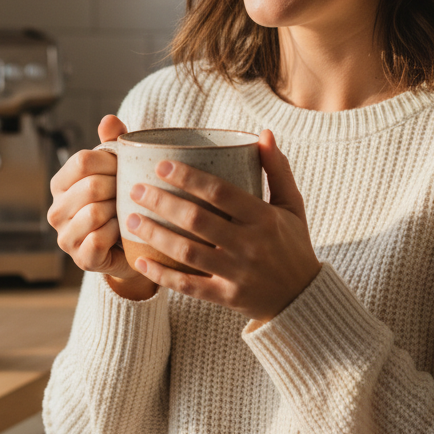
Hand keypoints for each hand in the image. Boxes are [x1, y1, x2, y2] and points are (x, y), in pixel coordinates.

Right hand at [47, 115, 156, 299]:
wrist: (133, 245)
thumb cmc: (122, 201)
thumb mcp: (117, 169)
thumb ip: (112, 143)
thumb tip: (109, 119)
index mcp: (60, 183)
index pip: (82, 161)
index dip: (110, 161)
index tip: (126, 167)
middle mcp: (56, 210)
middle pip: (90, 186)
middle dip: (118, 187)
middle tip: (131, 193)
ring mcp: (65, 237)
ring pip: (94, 213)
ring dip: (118, 211)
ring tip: (126, 211)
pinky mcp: (81, 259)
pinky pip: (99, 239)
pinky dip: (117, 233)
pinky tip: (123, 231)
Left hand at [123, 130, 320, 321]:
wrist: (303, 299)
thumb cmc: (292, 244)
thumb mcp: (291, 205)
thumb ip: (277, 169)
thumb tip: (264, 133)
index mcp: (263, 218)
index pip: (221, 193)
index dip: (189, 177)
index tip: (161, 165)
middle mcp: (250, 245)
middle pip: (197, 220)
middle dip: (162, 202)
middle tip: (135, 189)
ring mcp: (237, 274)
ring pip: (188, 252)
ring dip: (155, 235)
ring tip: (130, 218)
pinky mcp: (226, 297)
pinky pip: (189, 286)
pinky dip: (162, 275)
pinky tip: (140, 261)